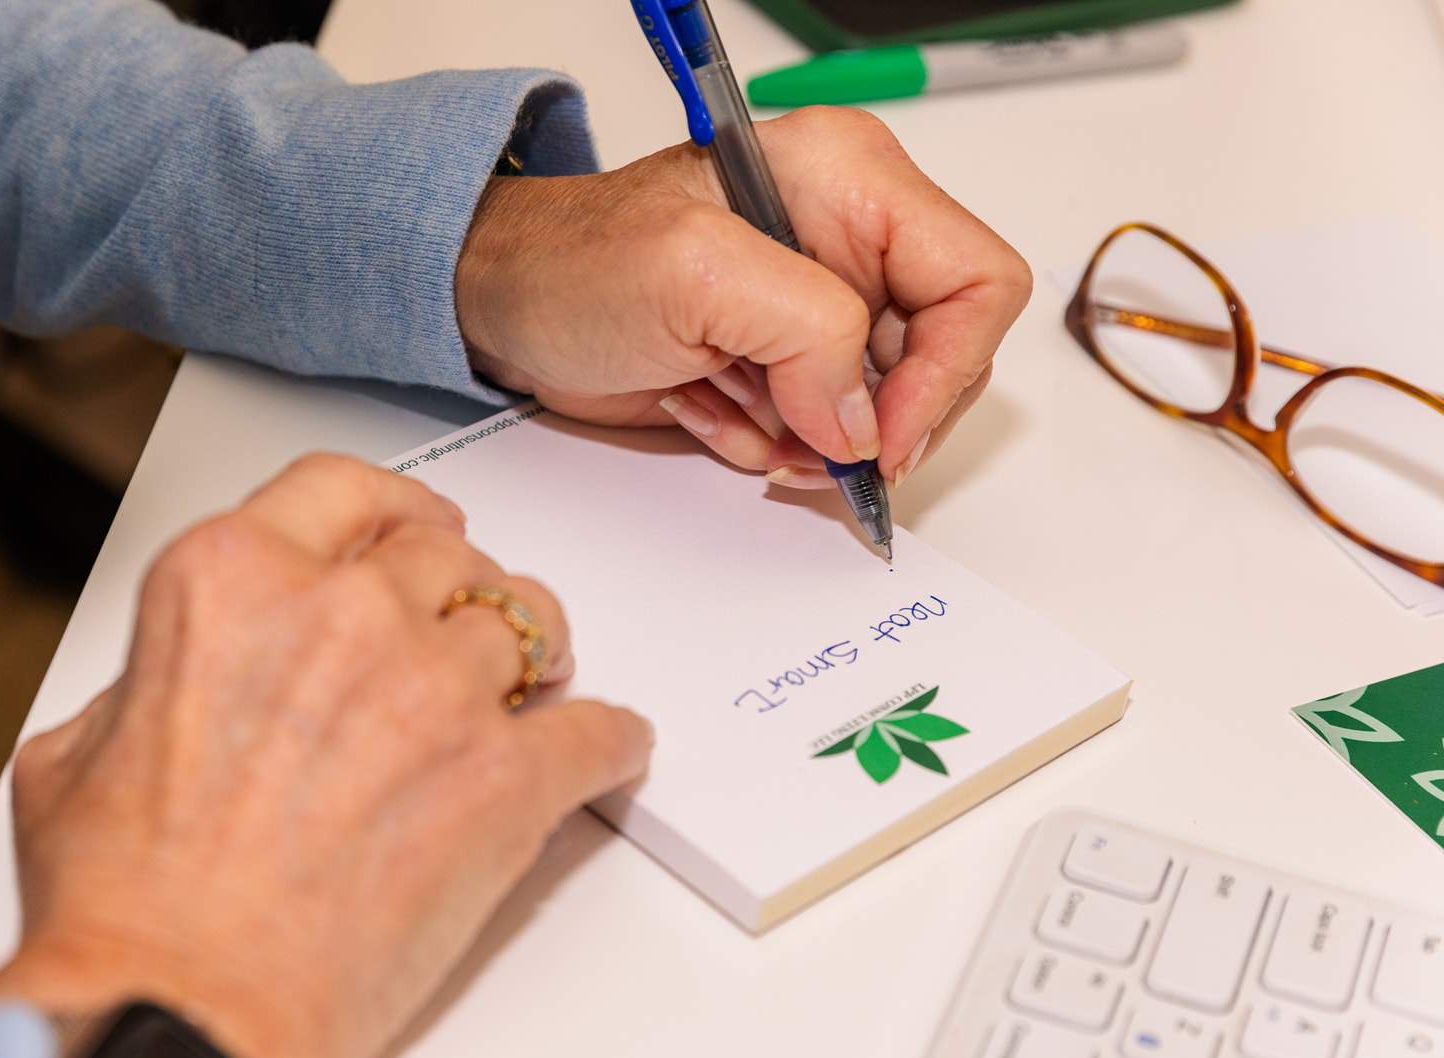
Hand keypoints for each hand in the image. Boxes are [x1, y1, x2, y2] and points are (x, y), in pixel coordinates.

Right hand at [0, 454, 652, 1057]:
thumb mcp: (75, 752)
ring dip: (535, 648)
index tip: (416, 522)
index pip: (341, 488)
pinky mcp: (505, 779)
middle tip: (467, 624)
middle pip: (445, 552)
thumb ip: (157, 677)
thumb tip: (190, 677)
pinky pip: (599, 730)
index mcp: (232, 581)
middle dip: (459, 586)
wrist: (179, 1015)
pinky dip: (611, 739)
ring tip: (534, 680)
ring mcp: (434, 690)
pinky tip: (606, 747)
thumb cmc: (124, 908)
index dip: (390, 505)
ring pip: (528, 620)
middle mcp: (342, 614)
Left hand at [456, 106, 1030, 489]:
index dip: (947, 372)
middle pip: (943, 356)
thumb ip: (806, 331)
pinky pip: (823, 429)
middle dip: (873, 421)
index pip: (975, 281)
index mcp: (852, 182)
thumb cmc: (573, 261)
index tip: (881, 438)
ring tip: (737, 421)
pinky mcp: (787, 359)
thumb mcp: (692, 274)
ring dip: (811, 441)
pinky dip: (771, 442)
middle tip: (804, 451)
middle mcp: (853, 239)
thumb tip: (861, 421)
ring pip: (883, 408)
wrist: (506, 303)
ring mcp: (822, 305)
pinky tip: (709, 410)